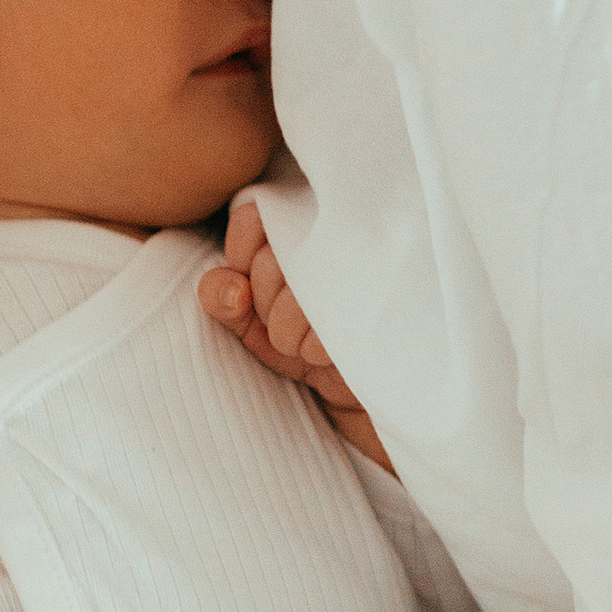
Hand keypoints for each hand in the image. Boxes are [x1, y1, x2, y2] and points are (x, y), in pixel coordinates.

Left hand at [198, 202, 392, 471]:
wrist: (376, 395)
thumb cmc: (313, 346)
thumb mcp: (256, 324)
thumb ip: (225, 296)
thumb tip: (229, 289)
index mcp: (302, 224)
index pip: (252, 216)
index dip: (241, 258)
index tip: (248, 293)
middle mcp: (337, 232)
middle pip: (268, 260)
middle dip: (265, 307)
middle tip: (289, 326)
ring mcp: (369, 263)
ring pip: (292, 294)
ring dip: (289, 334)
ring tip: (312, 345)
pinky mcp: (386, 301)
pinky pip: (324, 322)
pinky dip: (316, 350)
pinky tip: (333, 356)